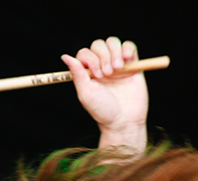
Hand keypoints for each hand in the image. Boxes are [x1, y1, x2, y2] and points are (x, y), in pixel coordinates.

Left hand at [60, 36, 147, 150]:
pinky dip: (127, 48)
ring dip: (114, 52)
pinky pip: (129, 47)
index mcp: (89, 73)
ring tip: (118, 69)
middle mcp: (102, 66)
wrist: (125, 121)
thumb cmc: (103, 111)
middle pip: (99, 45)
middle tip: (108, 73)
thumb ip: (77, 74)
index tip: (97, 75)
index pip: (85, 53)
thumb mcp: (86, 93)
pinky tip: (126, 59)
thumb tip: (65, 56)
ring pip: (113, 42)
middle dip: (103, 56)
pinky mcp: (133, 65)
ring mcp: (118, 65)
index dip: (90, 59)